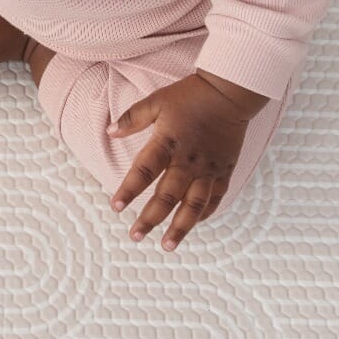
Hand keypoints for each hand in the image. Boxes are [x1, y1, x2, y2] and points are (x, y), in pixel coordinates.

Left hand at [107, 70, 267, 250]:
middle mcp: (188, 161)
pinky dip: (204, 214)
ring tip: (167, 245)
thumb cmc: (189, 96)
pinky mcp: (225, 171)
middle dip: (150, 219)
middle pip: (167, 196)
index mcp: (168, 143)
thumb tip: (109, 132)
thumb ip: (132, 119)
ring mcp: (209, 169)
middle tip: (135, 236)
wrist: (229, 93)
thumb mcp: (156, 101)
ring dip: (180, 227)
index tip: (115, 207)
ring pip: (193, 205)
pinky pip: (215, 198)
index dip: (128, 190)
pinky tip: (194, 225)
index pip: (144, 172)